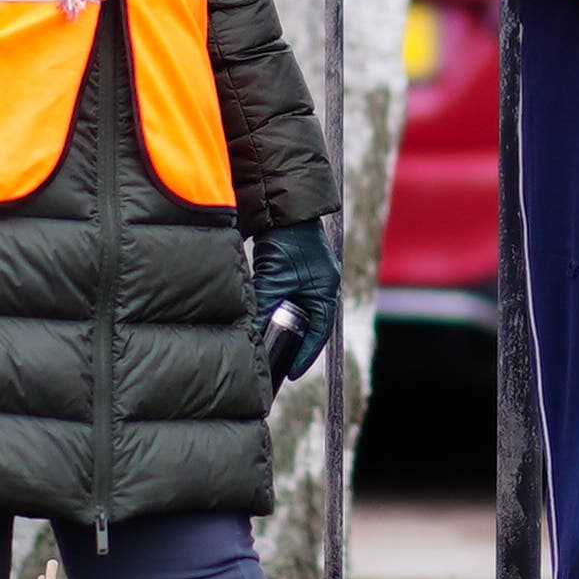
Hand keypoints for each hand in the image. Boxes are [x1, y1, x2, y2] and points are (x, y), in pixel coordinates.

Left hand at [247, 219, 344, 385]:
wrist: (281, 206)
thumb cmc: (286, 240)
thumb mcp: (274, 279)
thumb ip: (265, 307)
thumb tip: (252, 335)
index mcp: (326, 289)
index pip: (319, 332)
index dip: (305, 354)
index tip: (290, 372)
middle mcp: (320, 284)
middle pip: (308, 323)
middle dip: (293, 341)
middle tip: (277, 361)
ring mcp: (308, 275)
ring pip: (296, 310)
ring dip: (282, 324)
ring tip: (268, 343)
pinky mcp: (294, 268)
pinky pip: (287, 296)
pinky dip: (276, 308)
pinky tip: (263, 316)